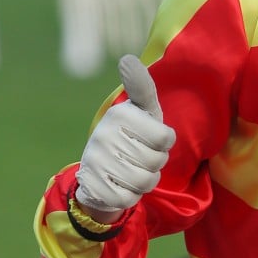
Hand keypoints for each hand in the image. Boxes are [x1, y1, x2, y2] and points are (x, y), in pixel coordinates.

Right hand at [74, 55, 175, 221]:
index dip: (165, 143)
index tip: (153, 138)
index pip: (166, 138)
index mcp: (120, 114)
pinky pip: (128, 199)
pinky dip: (131, 196)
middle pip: (156, 161)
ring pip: (144, 181)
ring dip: (146, 180)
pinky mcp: (92, 187)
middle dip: (156, 163)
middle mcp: (103, 135)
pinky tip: (121, 185)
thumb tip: (127, 59)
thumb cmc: (133, 134)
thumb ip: (142, 87)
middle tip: (141, 156)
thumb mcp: (143, 110)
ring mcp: (95, 162)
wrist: (99, 170)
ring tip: (134, 170)